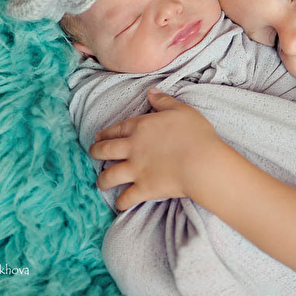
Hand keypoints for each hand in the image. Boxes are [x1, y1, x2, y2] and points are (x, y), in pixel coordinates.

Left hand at [89, 89, 224, 210]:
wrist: (202, 163)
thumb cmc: (196, 134)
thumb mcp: (181, 110)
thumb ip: (163, 101)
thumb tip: (150, 91)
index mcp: (140, 127)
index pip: (115, 129)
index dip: (105, 133)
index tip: (99, 137)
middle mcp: (132, 148)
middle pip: (104, 151)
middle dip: (95, 153)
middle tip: (94, 154)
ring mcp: (136, 170)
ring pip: (108, 176)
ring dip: (102, 180)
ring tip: (102, 183)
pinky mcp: (143, 189)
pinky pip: (125, 198)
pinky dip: (121, 202)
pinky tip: (120, 203)